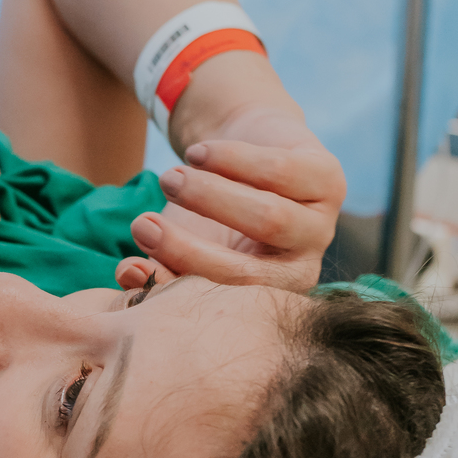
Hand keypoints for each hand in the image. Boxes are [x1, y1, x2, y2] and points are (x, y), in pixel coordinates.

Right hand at [114, 113, 345, 292]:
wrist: (241, 153)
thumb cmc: (206, 213)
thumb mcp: (183, 242)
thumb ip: (159, 265)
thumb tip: (128, 274)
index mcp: (267, 300)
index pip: (224, 304)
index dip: (178, 287)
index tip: (130, 263)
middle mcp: (302, 271)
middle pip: (249, 271)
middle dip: (187, 248)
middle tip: (142, 222)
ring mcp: (321, 227)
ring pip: (268, 218)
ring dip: (208, 197)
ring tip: (168, 180)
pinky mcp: (329, 180)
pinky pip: (279, 172)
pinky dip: (230, 160)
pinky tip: (198, 154)